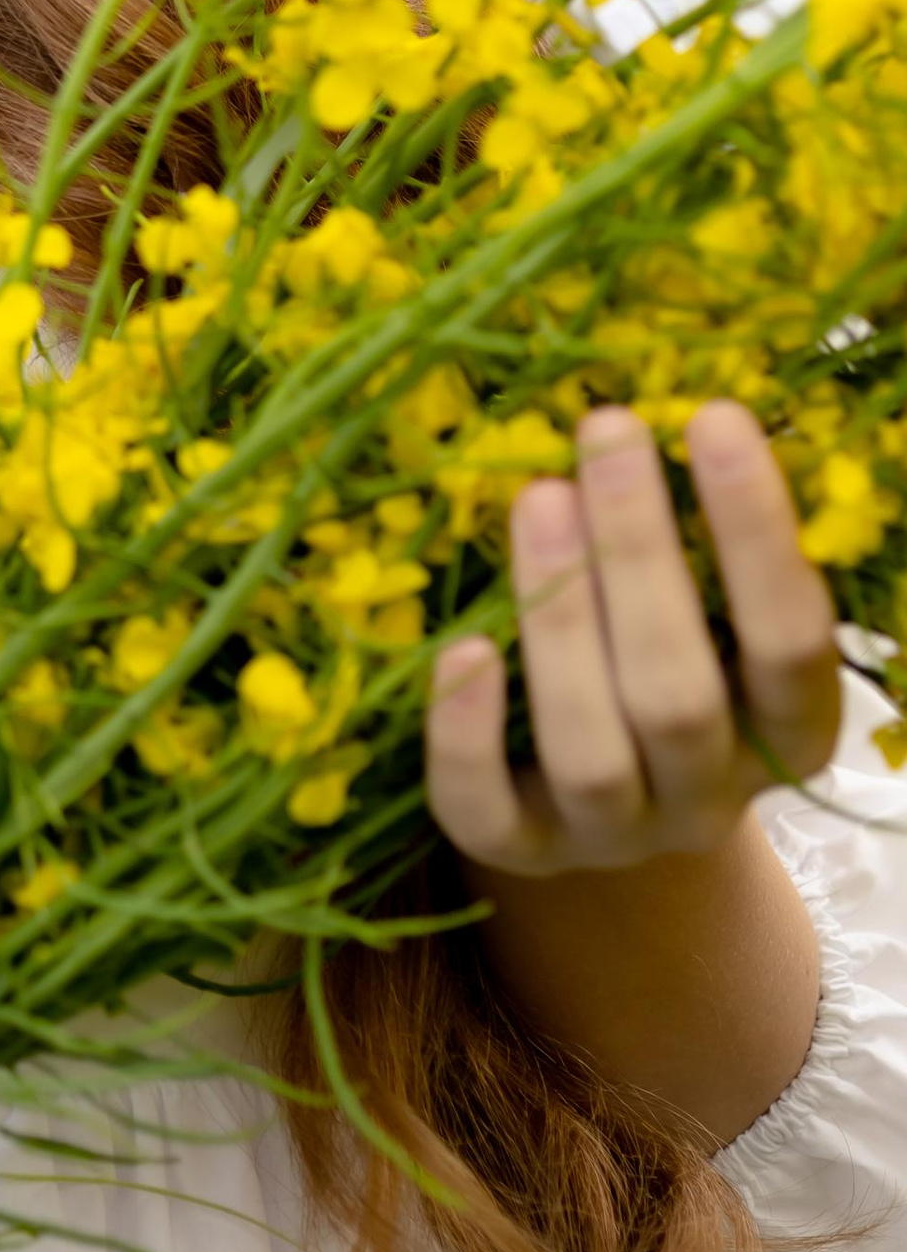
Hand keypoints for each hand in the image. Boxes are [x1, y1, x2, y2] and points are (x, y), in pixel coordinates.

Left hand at [426, 398, 842, 876]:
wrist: (610, 803)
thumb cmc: (671, 661)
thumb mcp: (711, 614)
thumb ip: (700, 544)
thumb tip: (663, 398)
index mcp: (786, 733)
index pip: (792, 642)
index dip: (756, 533)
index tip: (711, 417)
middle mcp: (708, 795)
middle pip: (679, 696)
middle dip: (640, 556)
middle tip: (604, 432)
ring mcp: (612, 836)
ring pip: (589, 753)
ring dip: (560, 620)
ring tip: (537, 497)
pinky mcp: (520, 853)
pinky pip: (487, 813)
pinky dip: (467, 733)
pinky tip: (460, 647)